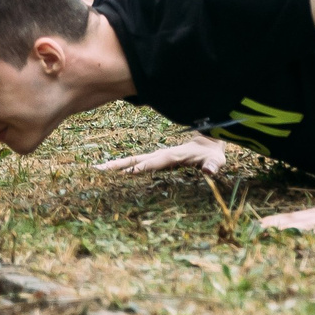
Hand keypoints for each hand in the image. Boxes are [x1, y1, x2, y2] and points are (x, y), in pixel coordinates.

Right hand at [95, 134, 232, 175]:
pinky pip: (137, 163)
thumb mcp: (217, 160)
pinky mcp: (155, 160)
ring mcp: (157, 157)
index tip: (128, 171)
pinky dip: (122, 167)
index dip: (143, 167)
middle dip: (119, 164)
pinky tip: (109, 172)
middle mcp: (161, 155)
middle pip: (137, 159)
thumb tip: (210, 171)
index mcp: (173, 156)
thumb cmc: (213, 154)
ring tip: (97, 169)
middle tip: (99, 169)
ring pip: (133, 160)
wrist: (208, 141)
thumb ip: (213, 165)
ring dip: (116, 165)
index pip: (155, 162)